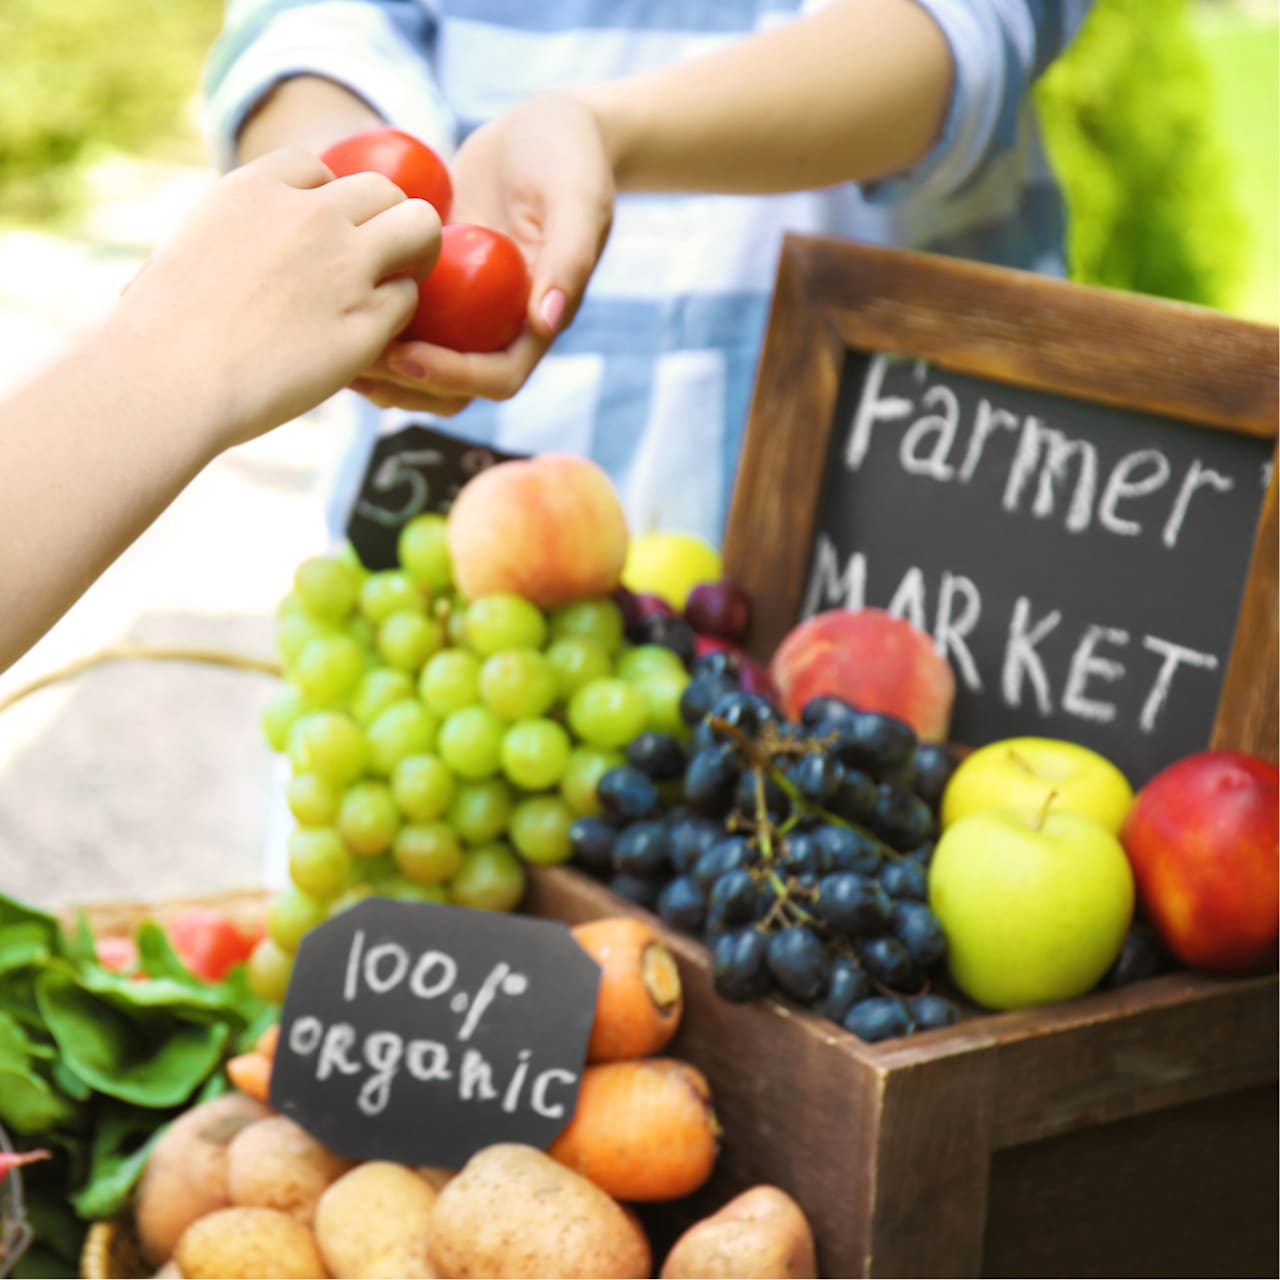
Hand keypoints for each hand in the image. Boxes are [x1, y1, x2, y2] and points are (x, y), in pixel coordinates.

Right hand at [109, 148, 440, 449]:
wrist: (169, 379)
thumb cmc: (160, 330)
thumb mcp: (185, 248)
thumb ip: (228, 234)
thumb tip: (231, 249)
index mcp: (258, 187)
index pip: (319, 168)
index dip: (326, 204)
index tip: (318, 237)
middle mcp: (311, 215)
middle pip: (384, 190)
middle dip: (385, 222)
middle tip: (377, 261)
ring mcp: (346, 267)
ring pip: (421, 229)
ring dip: (415, 255)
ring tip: (395, 286)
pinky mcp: (367, 322)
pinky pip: (408, 301)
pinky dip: (396, 316)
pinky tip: (370, 337)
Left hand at [354, 92, 614, 413]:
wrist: (546, 128)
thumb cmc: (568, 157)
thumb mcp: (577, 199)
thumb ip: (570, 258)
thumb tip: (544, 322)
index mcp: (537, 322)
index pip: (498, 378)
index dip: (452, 377)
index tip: (405, 355)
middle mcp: (499, 327)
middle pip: (453, 389)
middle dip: (404, 385)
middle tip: (355, 361)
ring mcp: (466, 311)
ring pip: (421, 365)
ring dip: (380, 370)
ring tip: (332, 351)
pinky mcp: (438, 285)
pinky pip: (400, 319)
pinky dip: (367, 321)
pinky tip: (327, 305)